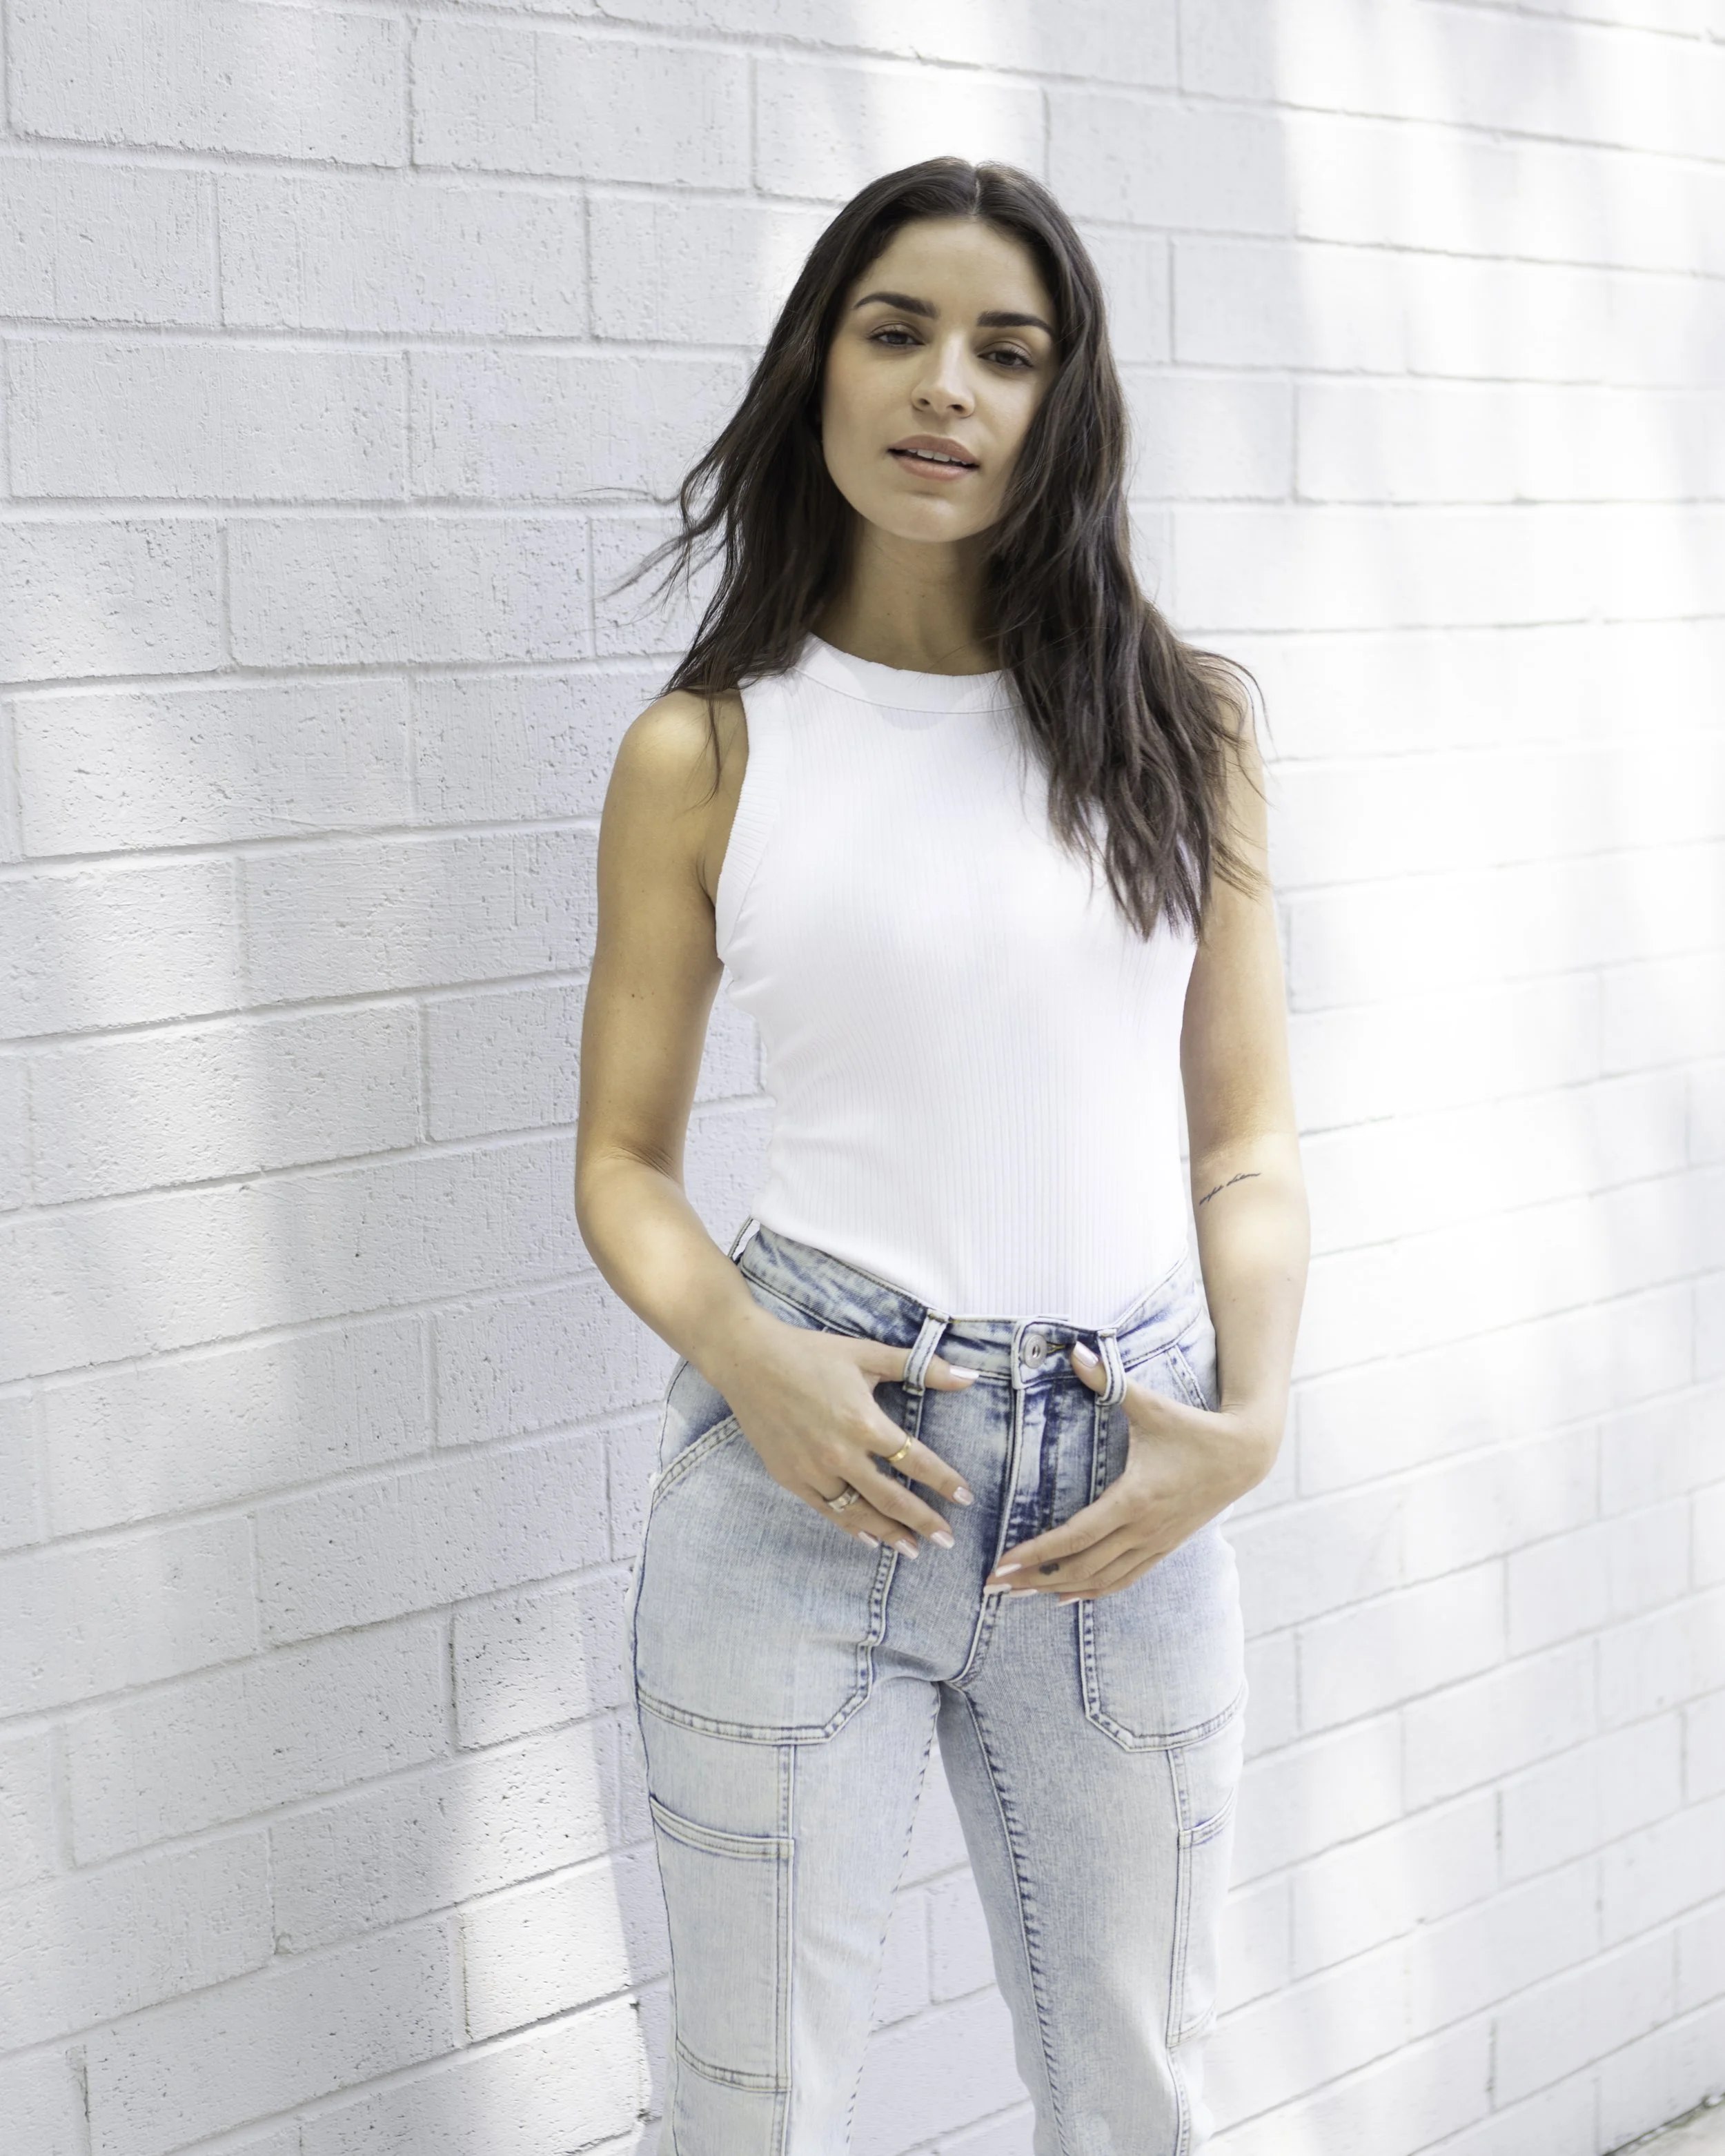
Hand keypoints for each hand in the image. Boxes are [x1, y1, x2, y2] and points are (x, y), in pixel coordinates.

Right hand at [717, 1309, 979, 1556]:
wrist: (748, 1358)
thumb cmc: (811, 1353)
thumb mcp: (868, 1354)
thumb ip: (922, 1367)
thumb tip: (970, 1377)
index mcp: (864, 1422)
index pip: (916, 1461)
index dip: (944, 1482)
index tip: (966, 1498)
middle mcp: (840, 1454)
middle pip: (891, 1498)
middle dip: (924, 1521)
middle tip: (947, 1540)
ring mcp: (812, 1470)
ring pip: (859, 1513)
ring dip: (889, 1533)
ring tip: (913, 1549)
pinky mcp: (789, 1477)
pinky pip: (827, 1511)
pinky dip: (851, 1527)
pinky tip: (869, 1538)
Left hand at [982, 1342, 1275, 1601]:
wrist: (1245, 1454)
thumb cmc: (1194, 1427)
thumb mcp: (1151, 1404)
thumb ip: (1109, 1381)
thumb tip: (1075, 1351)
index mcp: (1135, 1498)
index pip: (1076, 1536)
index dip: (1038, 1553)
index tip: (1004, 1562)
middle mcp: (1143, 1529)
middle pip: (1081, 1566)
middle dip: (1035, 1579)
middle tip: (994, 1586)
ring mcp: (1155, 1543)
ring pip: (1101, 1579)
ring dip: (1059, 1589)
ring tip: (1019, 1595)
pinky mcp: (1164, 1547)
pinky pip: (1124, 1579)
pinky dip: (1093, 1590)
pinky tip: (1068, 1596)